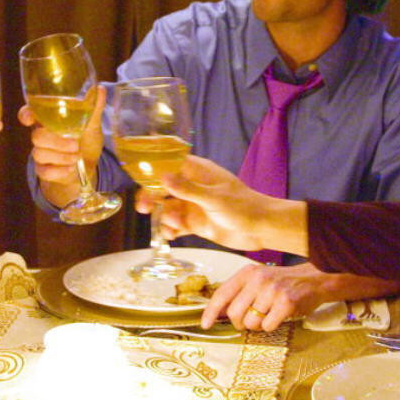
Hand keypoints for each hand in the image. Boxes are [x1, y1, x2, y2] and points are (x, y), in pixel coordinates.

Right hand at [19, 84, 105, 207]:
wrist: (89, 167)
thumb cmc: (85, 140)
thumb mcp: (92, 124)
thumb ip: (94, 107)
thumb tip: (100, 88)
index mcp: (49, 120)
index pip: (29, 113)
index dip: (26, 115)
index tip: (30, 119)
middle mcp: (42, 135)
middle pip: (36, 136)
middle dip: (56, 141)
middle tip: (76, 144)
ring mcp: (41, 153)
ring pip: (39, 154)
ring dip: (61, 156)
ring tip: (77, 156)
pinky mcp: (44, 170)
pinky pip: (44, 171)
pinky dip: (59, 171)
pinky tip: (70, 168)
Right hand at [139, 155, 306, 254]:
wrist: (261, 229)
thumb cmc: (242, 206)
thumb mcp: (213, 198)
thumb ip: (187, 189)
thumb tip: (162, 177)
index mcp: (198, 171)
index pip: (169, 163)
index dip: (152, 169)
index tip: (138, 177)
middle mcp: (192, 187)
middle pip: (162, 188)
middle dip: (152, 197)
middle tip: (145, 208)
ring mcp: (193, 205)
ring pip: (167, 208)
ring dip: (164, 217)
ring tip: (173, 226)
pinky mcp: (196, 223)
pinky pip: (175, 225)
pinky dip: (170, 229)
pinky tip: (171, 236)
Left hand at [200, 263, 399, 330]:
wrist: (314, 280)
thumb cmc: (283, 283)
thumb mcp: (258, 279)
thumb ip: (239, 292)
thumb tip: (218, 313)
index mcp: (247, 273)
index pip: (221, 294)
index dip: (211, 311)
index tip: (205, 324)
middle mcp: (258, 280)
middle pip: (235, 314)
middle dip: (240, 323)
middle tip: (250, 320)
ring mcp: (272, 291)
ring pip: (251, 323)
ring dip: (258, 325)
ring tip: (269, 314)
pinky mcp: (286, 303)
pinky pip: (268, 326)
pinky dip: (272, 326)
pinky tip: (279, 316)